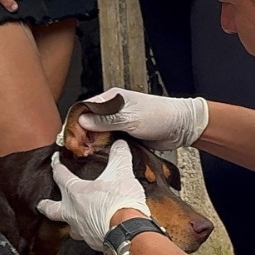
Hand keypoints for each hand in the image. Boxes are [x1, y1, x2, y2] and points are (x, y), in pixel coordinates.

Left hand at [37, 139, 149, 251]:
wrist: (128, 231)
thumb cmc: (120, 202)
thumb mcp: (122, 172)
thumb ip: (119, 156)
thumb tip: (120, 144)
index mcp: (75, 193)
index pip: (60, 175)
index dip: (57, 165)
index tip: (55, 160)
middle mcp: (73, 212)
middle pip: (52, 209)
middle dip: (46, 205)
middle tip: (41, 204)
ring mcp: (81, 229)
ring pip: (70, 226)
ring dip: (71, 223)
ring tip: (74, 221)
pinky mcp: (93, 242)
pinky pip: (88, 236)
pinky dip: (91, 232)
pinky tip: (97, 230)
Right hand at [78, 88, 208, 150]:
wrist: (181, 126)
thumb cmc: (160, 116)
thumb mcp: (130, 118)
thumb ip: (105, 120)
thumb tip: (82, 120)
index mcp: (111, 99)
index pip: (84, 109)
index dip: (76, 124)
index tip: (73, 138)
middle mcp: (112, 110)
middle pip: (87, 123)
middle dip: (81, 136)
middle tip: (79, 150)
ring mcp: (118, 123)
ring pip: (96, 134)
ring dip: (91, 144)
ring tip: (86, 154)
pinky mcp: (124, 135)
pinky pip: (107, 142)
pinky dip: (101, 148)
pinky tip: (97, 156)